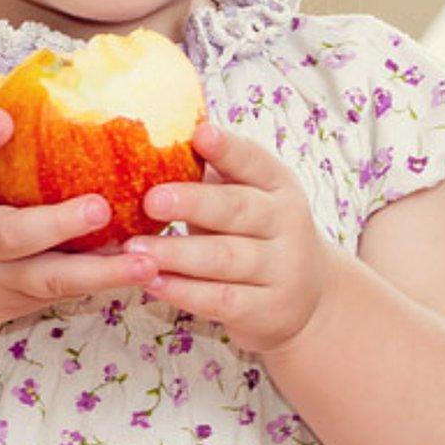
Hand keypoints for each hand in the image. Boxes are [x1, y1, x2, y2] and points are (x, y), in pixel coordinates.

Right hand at [0, 107, 161, 331]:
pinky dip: (103, 282)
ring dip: (99, 271)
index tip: (3, 119)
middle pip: (8, 236)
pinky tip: (144, 270)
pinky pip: (64, 293)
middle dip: (55, 224)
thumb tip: (44, 76)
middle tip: (98, 207)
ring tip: (143, 261)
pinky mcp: (21, 304)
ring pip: (48, 279)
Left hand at [121, 121, 331, 356]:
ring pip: (224, 258)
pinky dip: (184, 291)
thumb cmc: (256, 232)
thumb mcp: (247, 196)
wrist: (308, 297)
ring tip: (136, 247)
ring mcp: (282, 269)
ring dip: (176, 253)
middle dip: (192, 203)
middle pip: (237, 209)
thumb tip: (155, 146)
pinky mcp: (268, 310)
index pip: (254, 160)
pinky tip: (153, 282)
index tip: (200, 133)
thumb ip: (213, 173)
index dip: (227, 148)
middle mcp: (287, 223)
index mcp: (278, 184)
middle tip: (151, 200)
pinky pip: (220, 299)